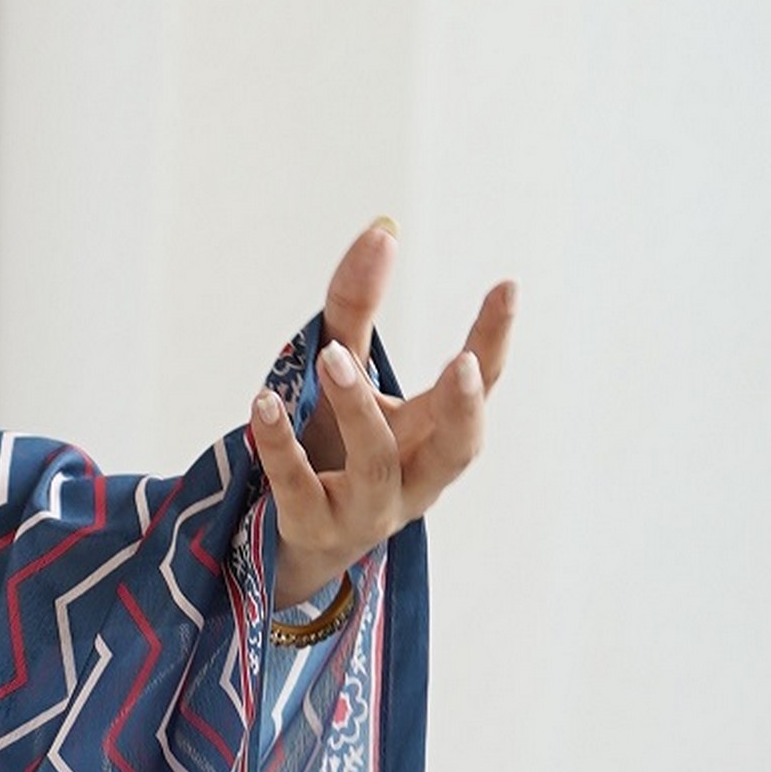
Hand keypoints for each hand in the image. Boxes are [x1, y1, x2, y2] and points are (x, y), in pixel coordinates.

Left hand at [249, 217, 518, 612]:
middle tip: (459, 363)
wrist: (291, 542)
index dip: (495, 341)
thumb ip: (356, 307)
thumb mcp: (346, 376)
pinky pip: (299, 488)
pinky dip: (282, 445)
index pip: (479, 386)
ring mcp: (367, 510)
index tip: (507, 286)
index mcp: (434, 435)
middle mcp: (414, 478)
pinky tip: (263, 403)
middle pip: (456, 447)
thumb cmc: (333, 447)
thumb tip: (382, 229)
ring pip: (375, 464)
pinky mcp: (313, 528)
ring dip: (357, 408)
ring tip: (330, 358)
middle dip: (463, 408)